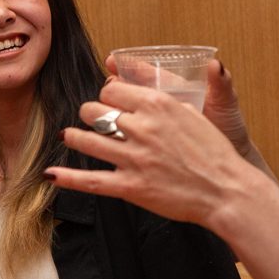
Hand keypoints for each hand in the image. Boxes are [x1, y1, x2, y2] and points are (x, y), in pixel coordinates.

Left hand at [52, 79, 259, 227]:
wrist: (226, 189)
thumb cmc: (214, 152)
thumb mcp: (191, 113)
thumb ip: (161, 100)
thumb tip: (137, 89)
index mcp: (157, 105)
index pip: (112, 90)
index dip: (107, 95)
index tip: (109, 101)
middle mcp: (141, 128)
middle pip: (95, 111)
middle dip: (90, 113)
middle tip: (93, 119)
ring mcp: (134, 158)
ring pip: (87, 140)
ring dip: (75, 137)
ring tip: (71, 136)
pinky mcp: (131, 186)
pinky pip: (91, 181)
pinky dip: (68, 178)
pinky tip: (52, 174)